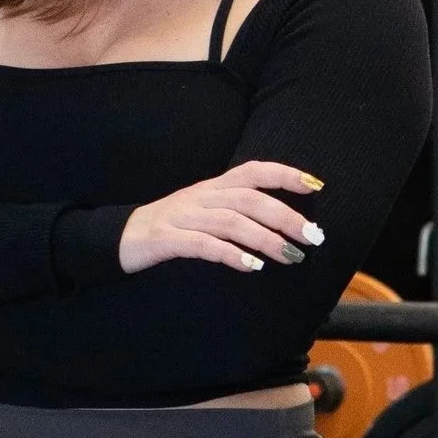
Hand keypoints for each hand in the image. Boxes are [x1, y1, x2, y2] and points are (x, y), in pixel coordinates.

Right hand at [119, 163, 326, 274]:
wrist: (121, 238)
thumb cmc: (173, 227)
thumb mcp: (206, 210)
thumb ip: (237, 209)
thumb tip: (282, 221)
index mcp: (213, 187)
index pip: (253, 171)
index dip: (284, 174)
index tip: (315, 185)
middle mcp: (201, 196)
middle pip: (249, 199)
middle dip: (285, 216)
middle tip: (313, 236)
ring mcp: (183, 216)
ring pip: (231, 221)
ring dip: (265, 238)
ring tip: (291, 256)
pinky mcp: (167, 239)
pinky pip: (203, 245)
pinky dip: (231, 254)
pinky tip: (252, 267)